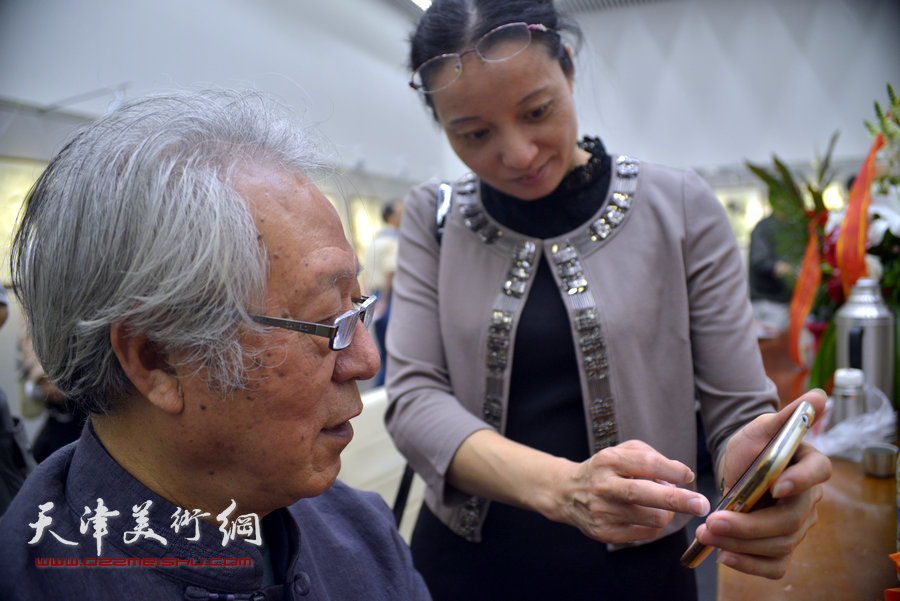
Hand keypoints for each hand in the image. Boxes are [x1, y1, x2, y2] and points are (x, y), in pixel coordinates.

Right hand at [554, 440, 709, 543]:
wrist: (567, 492)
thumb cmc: (606, 469)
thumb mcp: (622, 451)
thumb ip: (651, 457)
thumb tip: (681, 476)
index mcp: (608, 460)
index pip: (646, 464)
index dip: (672, 470)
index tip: (689, 476)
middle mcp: (603, 485)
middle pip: (645, 494)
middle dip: (678, 500)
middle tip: (702, 504)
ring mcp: (602, 511)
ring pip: (652, 518)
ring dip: (667, 512)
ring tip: (662, 505)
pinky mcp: (604, 533)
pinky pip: (646, 534)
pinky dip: (655, 525)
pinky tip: (647, 515)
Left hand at [695, 389, 831, 577]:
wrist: (736, 466)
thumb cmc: (752, 445)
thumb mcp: (761, 427)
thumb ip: (786, 415)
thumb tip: (818, 396)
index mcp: (810, 466)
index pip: (817, 474)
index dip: (800, 482)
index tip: (775, 486)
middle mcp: (809, 500)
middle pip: (790, 520)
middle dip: (750, 525)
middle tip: (713, 522)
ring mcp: (797, 525)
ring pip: (778, 544)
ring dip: (740, 544)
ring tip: (707, 534)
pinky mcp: (780, 544)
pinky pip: (774, 564)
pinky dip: (750, 565)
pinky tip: (725, 556)